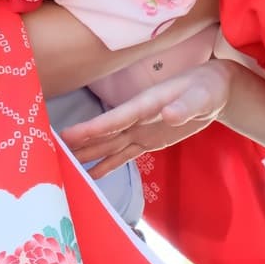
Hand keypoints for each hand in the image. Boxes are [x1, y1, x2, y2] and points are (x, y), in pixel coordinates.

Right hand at [60, 60, 232, 178]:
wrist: (214, 90)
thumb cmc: (207, 87)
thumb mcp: (202, 96)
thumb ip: (185, 106)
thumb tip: (168, 115)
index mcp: (145, 104)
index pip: (115, 119)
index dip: (92, 128)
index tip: (67, 135)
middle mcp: (137, 118)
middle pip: (104, 133)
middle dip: (79, 143)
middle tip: (50, 153)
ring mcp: (140, 129)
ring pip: (109, 145)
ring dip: (87, 155)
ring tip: (63, 167)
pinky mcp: (147, 141)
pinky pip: (123, 155)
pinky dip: (107, 165)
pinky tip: (91, 176)